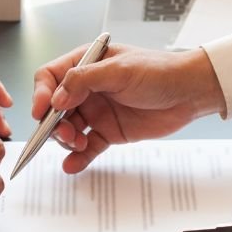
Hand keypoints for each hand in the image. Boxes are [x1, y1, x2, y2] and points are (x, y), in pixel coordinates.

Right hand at [31, 43, 225, 173]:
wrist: (190, 93)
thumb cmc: (159, 72)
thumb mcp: (120, 70)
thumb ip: (84, 81)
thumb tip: (55, 98)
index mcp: (86, 65)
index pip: (50, 77)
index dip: (41, 94)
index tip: (42, 112)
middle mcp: (87, 89)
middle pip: (55, 108)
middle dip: (53, 124)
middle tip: (66, 134)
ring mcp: (97, 111)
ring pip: (68, 130)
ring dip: (67, 141)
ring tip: (79, 144)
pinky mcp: (109, 132)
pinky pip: (87, 147)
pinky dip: (78, 158)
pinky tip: (72, 166)